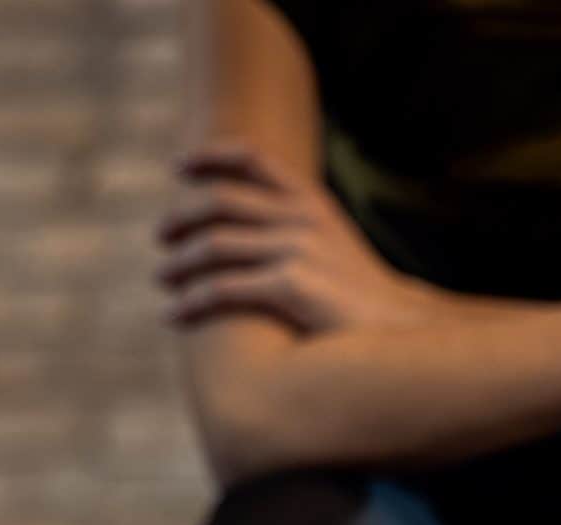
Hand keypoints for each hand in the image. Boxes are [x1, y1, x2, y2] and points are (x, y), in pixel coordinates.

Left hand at [157, 141, 447, 334]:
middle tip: (160, 236)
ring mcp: (297, 249)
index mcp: (311, 202)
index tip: (178, 165)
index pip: (253, 158)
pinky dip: (190, 302)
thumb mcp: (329, 246)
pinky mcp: (291, 285)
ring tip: (162, 280)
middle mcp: (302, 217)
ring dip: (178, 264)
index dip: (210, 156)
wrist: (400, 331)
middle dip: (182, 216)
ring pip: (214, 245)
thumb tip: (245, 228)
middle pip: (221, 201)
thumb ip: (292, 227)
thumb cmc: (357, 296)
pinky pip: (221, 288)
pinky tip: (172, 316)